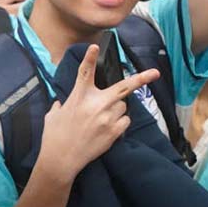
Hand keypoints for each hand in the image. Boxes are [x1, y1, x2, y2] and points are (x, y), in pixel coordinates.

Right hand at [37, 45, 160, 182]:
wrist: (61, 159)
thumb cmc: (54, 136)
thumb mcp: (53, 114)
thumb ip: (61, 104)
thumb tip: (61, 103)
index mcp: (78, 96)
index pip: (85, 73)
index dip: (90, 58)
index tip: (95, 47)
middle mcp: (95, 104)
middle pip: (123, 87)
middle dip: (141, 78)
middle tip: (154, 73)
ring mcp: (107, 117)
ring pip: (123, 106)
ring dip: (117, 109)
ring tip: (102, 120)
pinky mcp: (114, 131)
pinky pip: (125, 121)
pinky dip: (120, 123)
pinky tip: (107, 129)